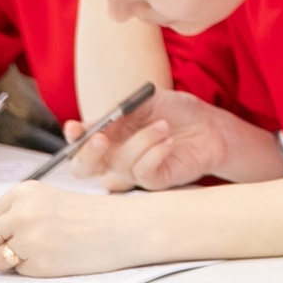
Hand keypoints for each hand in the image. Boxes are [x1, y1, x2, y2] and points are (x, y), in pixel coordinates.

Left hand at [0, 183, 147, 277]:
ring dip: (10, 262)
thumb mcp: (50, 198)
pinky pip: (18, 273)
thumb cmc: (95, 215)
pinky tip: (55, 259)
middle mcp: (22, 213)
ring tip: (40, 253)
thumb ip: (19, 211)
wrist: (128, 228)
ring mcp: (29, 239)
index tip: (11, 235)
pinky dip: (32, 270)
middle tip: (17, 249)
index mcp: (24, 192)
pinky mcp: (40, 263)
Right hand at [66, 89, 282, 190]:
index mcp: (108, 135)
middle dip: (88, 154)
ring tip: (164, 126)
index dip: (72, 138)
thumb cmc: (177, 112)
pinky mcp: (155, 181)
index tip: (75, 126)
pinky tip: (169, 141)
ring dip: (142, 140)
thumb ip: (121, 110)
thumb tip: (97, 121)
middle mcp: (115, 156)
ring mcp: (134, 171)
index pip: (78, 142)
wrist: (210, 125)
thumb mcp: (147, 101)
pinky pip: (143, 173)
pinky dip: (155, 153)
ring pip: (121, 164)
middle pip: (83, 168)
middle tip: (101, 138)